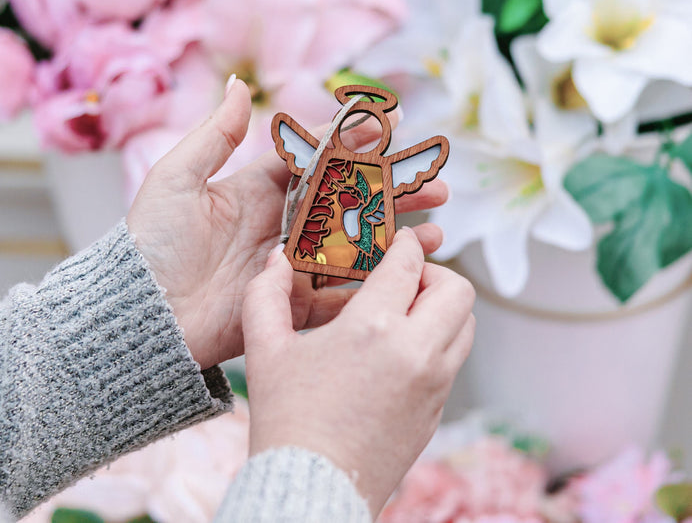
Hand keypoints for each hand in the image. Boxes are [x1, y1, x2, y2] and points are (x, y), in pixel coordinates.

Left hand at [127, 81, 449, 368]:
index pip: (318, 158)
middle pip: (350, 200)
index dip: (354, 139)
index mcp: (260, 189)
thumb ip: (214, 136)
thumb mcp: (176, 180)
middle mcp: (285, 223)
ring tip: (437, 225)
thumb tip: (236, 84)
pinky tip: (414, 268)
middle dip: (393, 189)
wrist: (144, 314)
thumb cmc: (153, 243)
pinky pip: (346, 286)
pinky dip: (381, 278)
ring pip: (357, 242)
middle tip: (434, 181)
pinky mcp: (297, 300)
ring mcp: (295, 262)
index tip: (393, 122)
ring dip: (399, 233)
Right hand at [243, 228, 475, 517]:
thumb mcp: (264, 349)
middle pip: (457, 290)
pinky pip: (454, 360)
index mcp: (373, 328)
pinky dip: (438, 342)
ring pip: (465, 325)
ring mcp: (433, 385)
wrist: (310, 491)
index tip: (400, 240)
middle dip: (434, 274)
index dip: (406, 244)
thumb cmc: (286, 419)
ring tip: (405, 315)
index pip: (408, 265)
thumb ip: (266, 294)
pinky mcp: (437, 411)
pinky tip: (401, 353)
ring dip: (442, 309)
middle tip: (404, 281)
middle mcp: (415, 352)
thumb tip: (276, 258)